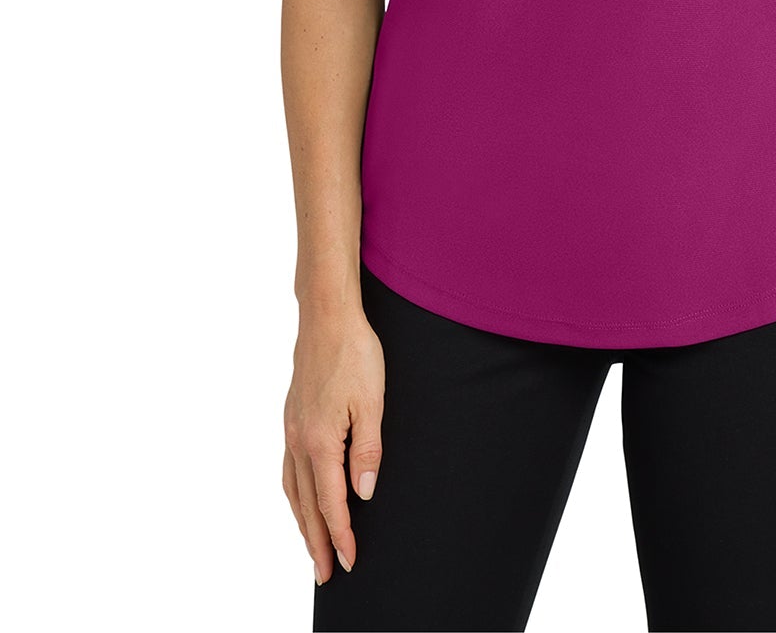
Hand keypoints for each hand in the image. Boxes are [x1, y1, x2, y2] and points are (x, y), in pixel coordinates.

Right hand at [282, 303, 384, 583]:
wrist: (326, 317)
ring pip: (292, 489)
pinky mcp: (291, 417)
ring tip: (311, 547)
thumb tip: (363, 494)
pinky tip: (300, 496)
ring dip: (302, 522)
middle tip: (326, 575)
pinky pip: (288, 468)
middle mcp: (298, 440)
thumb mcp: (372, 403)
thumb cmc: (354, 355)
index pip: (331, 502)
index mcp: (319, 441)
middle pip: (306, 504)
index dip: (341, 535)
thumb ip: (367, 451)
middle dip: (317, 541)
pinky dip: (293, 493)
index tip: (350, 562)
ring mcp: (290, 429)